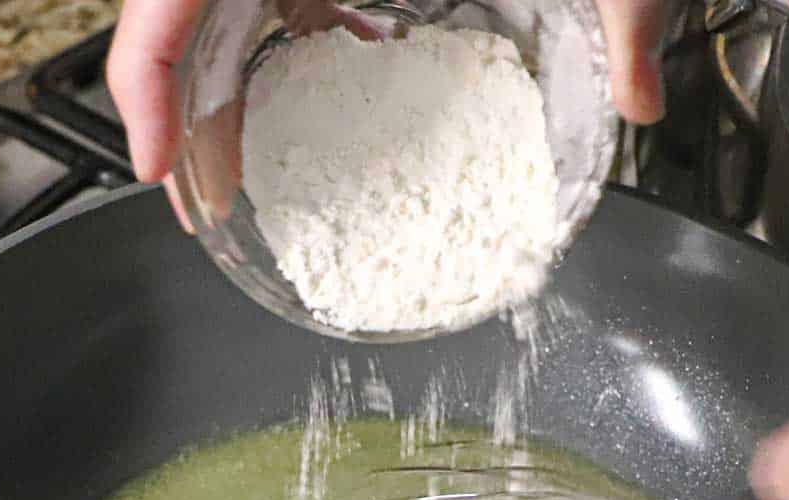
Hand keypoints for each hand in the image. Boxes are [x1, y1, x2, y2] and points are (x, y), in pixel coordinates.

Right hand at [106, 0, 668, 225]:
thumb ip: (627, 9)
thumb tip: (645, 101)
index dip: (144, 83)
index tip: (158, 170)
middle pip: (183, 7)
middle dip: (185, 106)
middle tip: (210, 193)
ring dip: (231, 72)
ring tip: (251, 156)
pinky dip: (298, 19)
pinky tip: (350, 53)